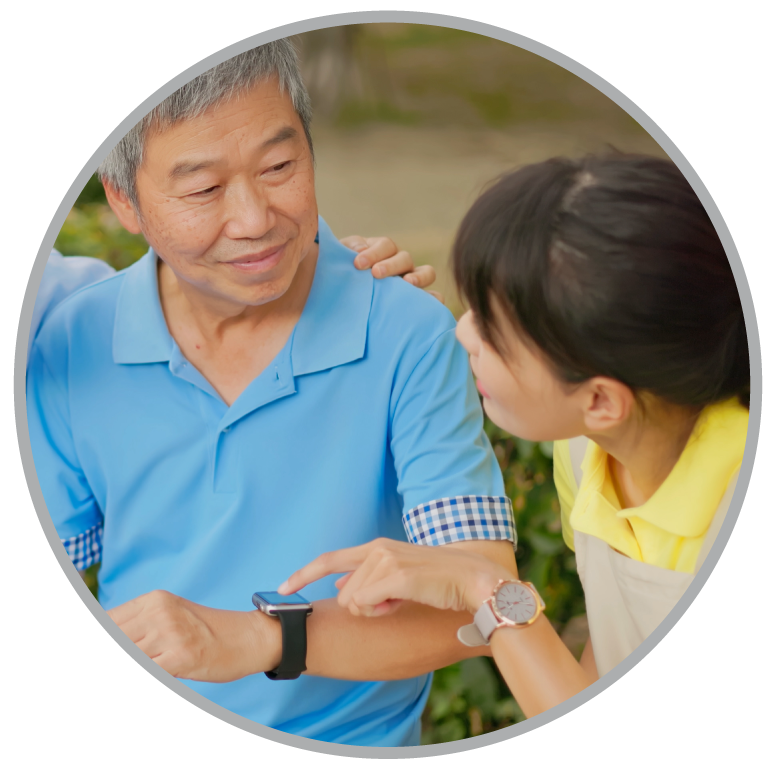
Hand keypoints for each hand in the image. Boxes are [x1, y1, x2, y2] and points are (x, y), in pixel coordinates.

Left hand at [107, 590, 280, 681]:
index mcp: (154, 600)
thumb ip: (139, 628)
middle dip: (123, 648)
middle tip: (147, 654)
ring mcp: (170, 633)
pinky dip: (151, 670)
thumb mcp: (172, 618)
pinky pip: (147, 668)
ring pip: (129, 653)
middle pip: (115, 636)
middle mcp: (159, 612)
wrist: (248, 637)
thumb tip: (117, 634)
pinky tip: (164, 671)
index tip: (128, 641)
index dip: (108, 632)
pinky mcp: (180, 656)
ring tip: (156, 660)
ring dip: (139, 658)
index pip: (107, 620)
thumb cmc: (208, 633)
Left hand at [278, 538, 513, 617]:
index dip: (303, 574)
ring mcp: (385, 561)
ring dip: (375, 610)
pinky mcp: (395, 576)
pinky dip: (381, 611)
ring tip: (401, 600)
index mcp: (376, 547)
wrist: (471, 579)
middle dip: (362, 606)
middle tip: (391, 603)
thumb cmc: (438, 581)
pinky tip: (401, 603)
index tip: (281, 589)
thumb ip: (367, 577)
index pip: (330, 559)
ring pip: (354, 601)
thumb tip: (339, 587)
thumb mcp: (398, 575)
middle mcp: (377, 549)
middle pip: (344, 592)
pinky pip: (367, 605)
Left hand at [339, 235, 443, 302]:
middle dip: (391, 264)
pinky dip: (435, 300)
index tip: (358, 264)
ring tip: (408, 284)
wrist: (342, 302)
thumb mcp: (341, 261)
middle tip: (376, 273)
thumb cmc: (343, 278)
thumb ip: (347, 250)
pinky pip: (434, 299)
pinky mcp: (418, 302)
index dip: (374, 252)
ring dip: (419, 277)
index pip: (386, 246)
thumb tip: (359, 250)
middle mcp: (401, 265)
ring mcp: (412, 282)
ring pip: (427, 273)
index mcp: (383, 252)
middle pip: (405, 258)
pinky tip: (428, 305)